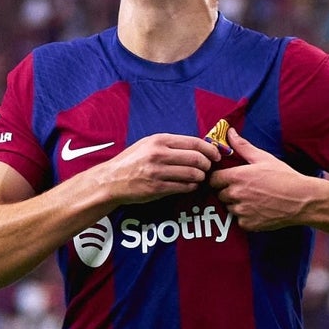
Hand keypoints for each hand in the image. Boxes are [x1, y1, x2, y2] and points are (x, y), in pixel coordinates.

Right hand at [96, 133, 220, 204]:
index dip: (210, 149)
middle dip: (207, 165)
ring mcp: (158, 172)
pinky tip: (190, 185)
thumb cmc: (132, 161)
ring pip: (193, 174)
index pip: (194, 142)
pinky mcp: (157, 188)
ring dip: (200, 177)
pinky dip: (192, 187)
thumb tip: (198, 146)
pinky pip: (184, 187)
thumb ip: (171, 144)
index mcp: (159, 140)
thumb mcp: (148, 144)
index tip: (216, 155)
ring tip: (199, 178)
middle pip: (197, 158)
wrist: (112, 180)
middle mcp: (159, 154)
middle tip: (208, 168)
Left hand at [209, 129, 314, 230]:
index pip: (213, 179)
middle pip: (220, 194)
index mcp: (237, 176)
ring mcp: (241, 211)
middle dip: (228, 191)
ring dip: (236, 204)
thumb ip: (243, 146)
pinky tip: (259, 210)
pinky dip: (246, 217)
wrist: (302, 200)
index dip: (218, 178)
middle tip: (245, 188)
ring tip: (254, 199)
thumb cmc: (284, 177)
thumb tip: (230, 132)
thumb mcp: (264, 158)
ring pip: (229, 208)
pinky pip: (239, 220)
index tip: (227, 178)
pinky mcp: (248, 224)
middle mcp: (236, 194)